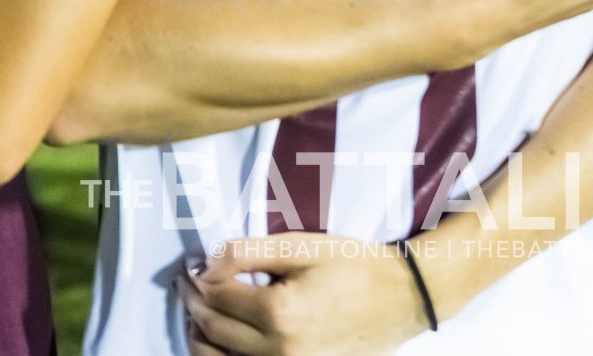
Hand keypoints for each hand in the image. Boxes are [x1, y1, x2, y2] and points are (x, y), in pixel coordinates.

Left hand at [182, 234, 430, 355]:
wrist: (405, 298)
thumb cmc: (353, 264)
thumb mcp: (299, 246)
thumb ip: (246, 253)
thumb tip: (205, 266)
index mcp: (279, 314)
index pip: (215, 298)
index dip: (195, 280)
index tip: (188, 269)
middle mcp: (282, 351)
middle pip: (213, 330)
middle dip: (193, 305)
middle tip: (187, 286)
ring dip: (202, 338)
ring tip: (199, 315)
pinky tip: (225, 340)